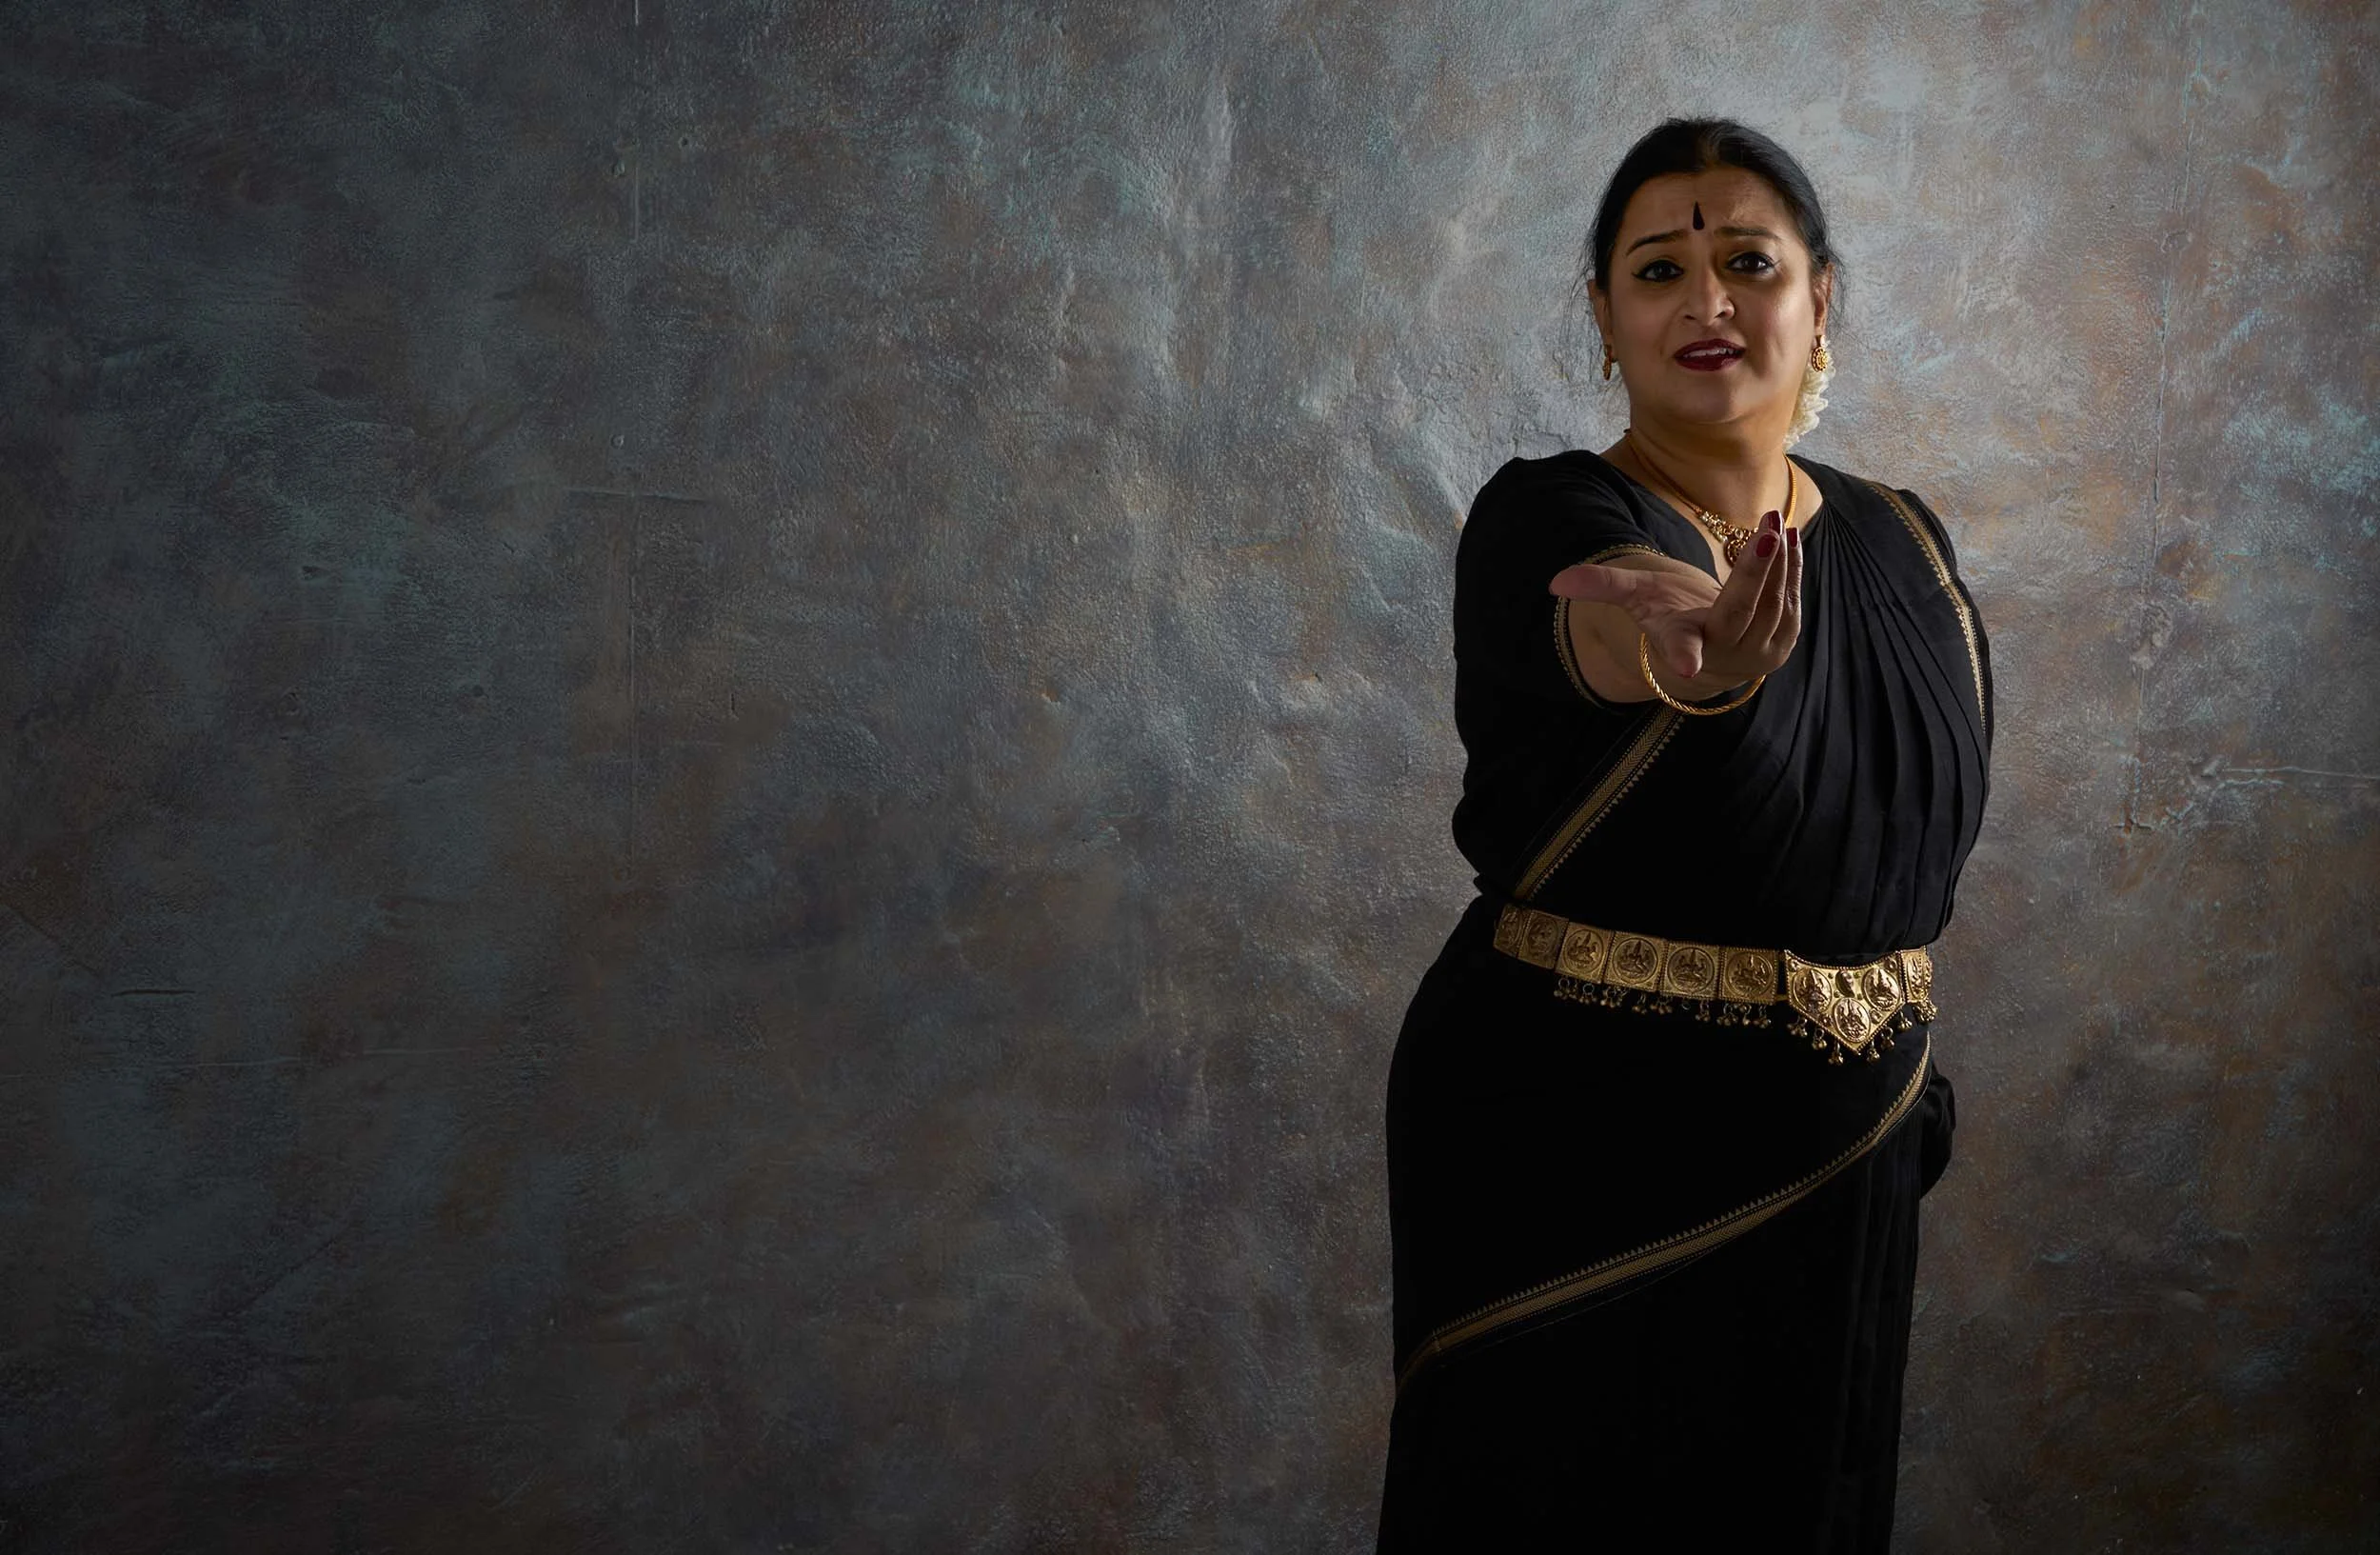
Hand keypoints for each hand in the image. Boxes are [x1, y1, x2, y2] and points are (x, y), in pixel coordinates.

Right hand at [1548, 510, 1802, 685]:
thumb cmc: (1670, 617)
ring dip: (1779, 560)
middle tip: (1768, 529)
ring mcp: (1759, 654)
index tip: (1687, 668)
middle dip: (1758, 570)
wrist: (1712, 650)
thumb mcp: (1636, 599)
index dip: (1683, 656)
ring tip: (1775, 521)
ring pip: (1775, 601)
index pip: (1681, 652)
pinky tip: (1788, 537)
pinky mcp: (1784, 643)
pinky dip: (1791, 567)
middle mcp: (1724, 656)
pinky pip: (1791, 600)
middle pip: (1743, 609)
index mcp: (1683, 646)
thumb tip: (1555, 583)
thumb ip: (1600, 587)